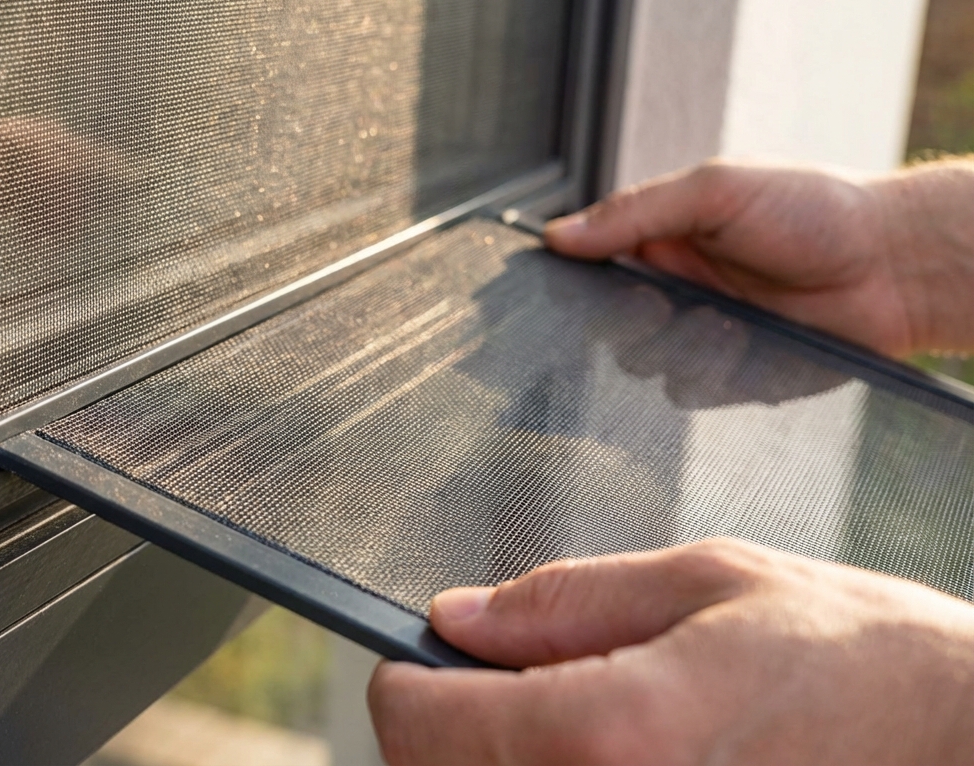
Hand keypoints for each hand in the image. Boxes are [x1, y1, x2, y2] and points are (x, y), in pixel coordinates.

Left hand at [368, 538, 973, 764]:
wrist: (970, 744)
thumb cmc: (861, 663)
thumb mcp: (708, 584)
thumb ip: (563, 600)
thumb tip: (459, 616)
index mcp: (603, 733)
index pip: (413, 722)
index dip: (413, 676)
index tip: (437, 656)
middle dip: (454, 725)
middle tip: (515, 682)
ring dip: (498, 762)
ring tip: (581, 721)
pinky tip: (615, 758)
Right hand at [544, 159, 973, 356]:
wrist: (895, 265)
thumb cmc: (816, 210)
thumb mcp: (715, 190)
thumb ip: (632, 212)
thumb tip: (556, 234)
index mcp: (665, 239)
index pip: (592, 265)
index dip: (577, 277)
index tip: (575, 283)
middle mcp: (678, 288)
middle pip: (608, 324)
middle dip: (628, 320)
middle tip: (660, 304)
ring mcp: (703, 334)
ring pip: (646, 364)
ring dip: (676, 347)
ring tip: (724, 321)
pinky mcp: (733, 376)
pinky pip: (691, 392)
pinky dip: (710, 373)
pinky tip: (746, 346)